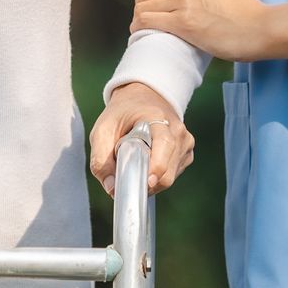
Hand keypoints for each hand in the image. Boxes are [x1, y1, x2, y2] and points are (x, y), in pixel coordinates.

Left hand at [88, 80, 193, 194]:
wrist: (141, 98)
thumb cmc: (121, 114)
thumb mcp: (102, 131)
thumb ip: (101, 161)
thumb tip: (111, 189)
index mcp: (158, 118)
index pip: (165, 145)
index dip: (156, 167)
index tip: (145, 182)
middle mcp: (177, 130)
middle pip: (168, 170)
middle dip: (147, 182)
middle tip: (128, 178)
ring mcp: (185, 142)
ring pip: (171, 176)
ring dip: (151, 179)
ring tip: (137, 163)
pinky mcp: (186, 152)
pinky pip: (174, 175)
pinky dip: (159, 176)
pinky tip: (148, 163)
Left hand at [132, 0, 273, 61]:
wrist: (257, 28)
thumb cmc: (243, 2)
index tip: (148, 3)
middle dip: (140, 4)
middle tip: (142, 16)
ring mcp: (183, 1)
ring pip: (144, 6)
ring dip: (138, 16)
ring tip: (140, 25)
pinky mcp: (182, 23)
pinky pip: (148, 20)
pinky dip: (138, 26)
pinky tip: (138, 31)